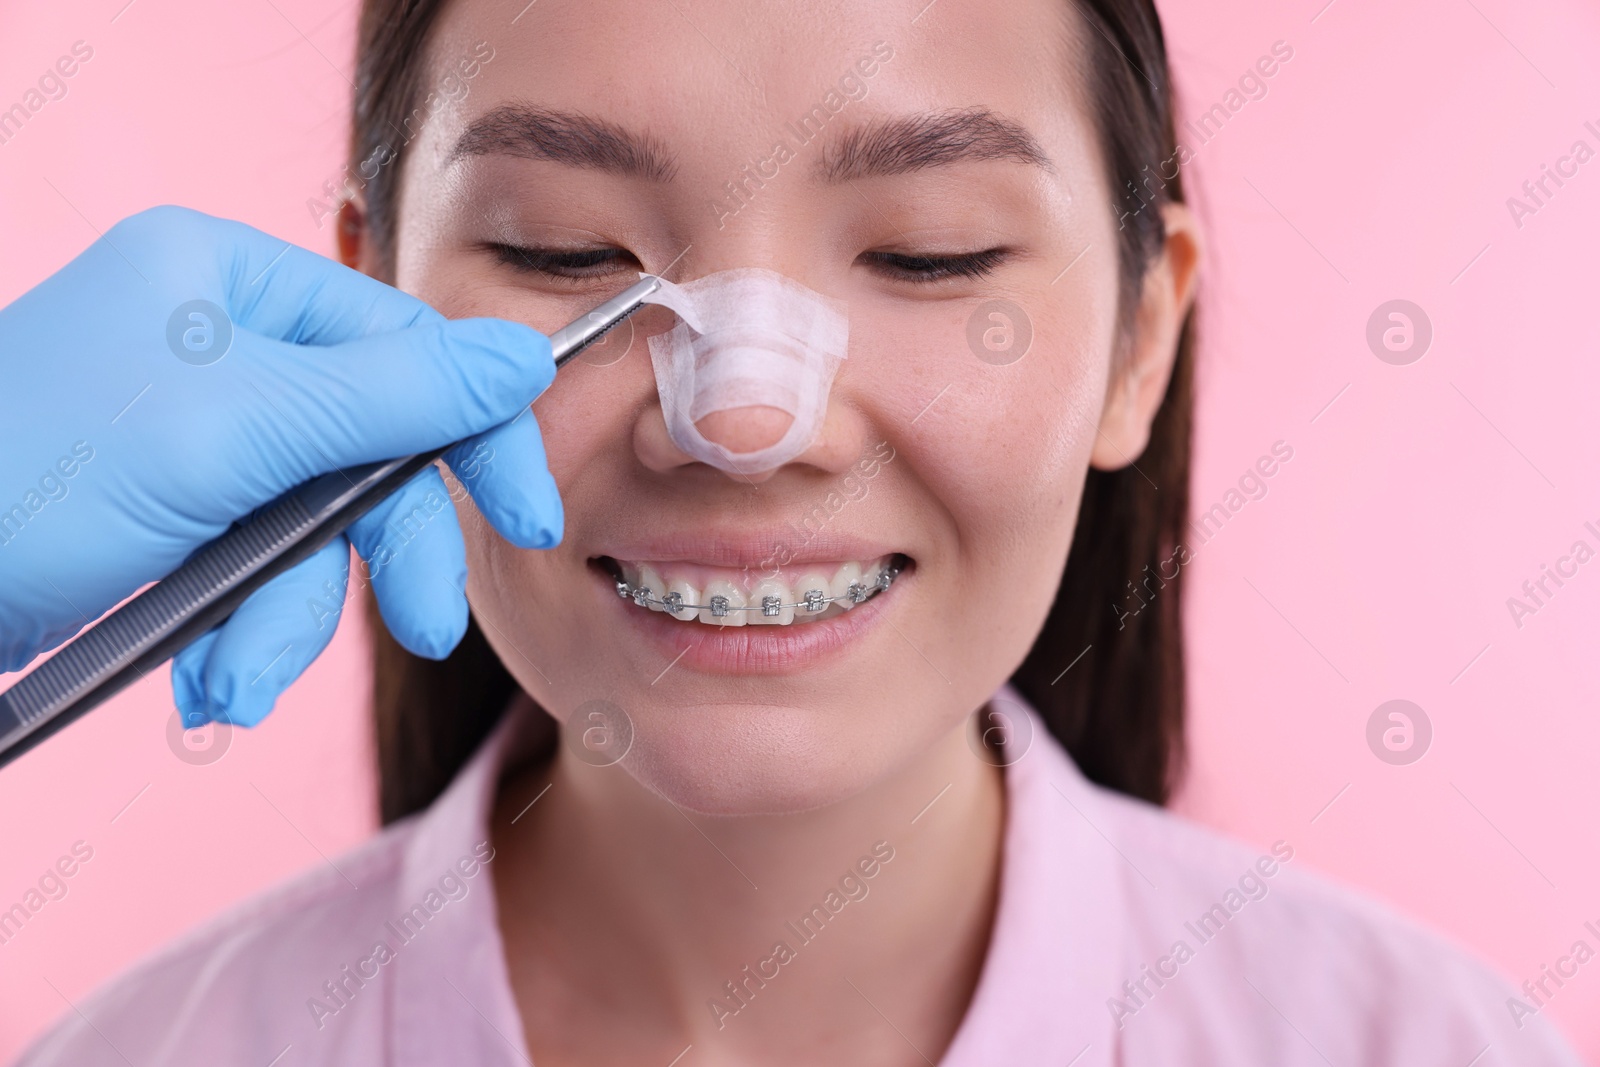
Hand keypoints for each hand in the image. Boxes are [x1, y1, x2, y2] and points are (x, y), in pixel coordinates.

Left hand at [0, 206, 560, 725]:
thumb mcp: (237, 432)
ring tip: (235, 680)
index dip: (474, 434)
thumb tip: (527, 359)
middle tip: (417, 629)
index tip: (527, 517)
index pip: (404, 344)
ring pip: (317, 527)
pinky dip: (242, 631)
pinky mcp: (173, 512)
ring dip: (288, 620)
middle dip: (375, 555)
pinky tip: (203, 675)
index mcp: (226, 279)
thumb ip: (396, 397)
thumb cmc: (33, 485)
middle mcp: (216, 342)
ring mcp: (194, 431)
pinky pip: (260, 567)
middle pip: (369, 448)